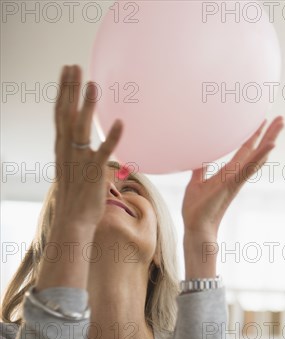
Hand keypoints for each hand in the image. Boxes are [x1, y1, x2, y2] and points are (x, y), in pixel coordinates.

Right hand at [53, 65, 122, 228]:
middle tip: (74, 65)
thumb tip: (86, 142)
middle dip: (70, 89)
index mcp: (62, 148)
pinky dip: (111, 138)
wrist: (73, 221)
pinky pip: (104, 153)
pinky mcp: (94, 174)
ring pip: (82, 128)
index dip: (63, 91)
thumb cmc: (77, 197)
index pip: (60, 113)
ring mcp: (79, 161)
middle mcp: (67, 151)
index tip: (67, 70)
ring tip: (93, 84)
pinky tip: (119, 122)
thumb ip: (79, 152)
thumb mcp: (74, 169)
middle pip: (66, 114)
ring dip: (88, 106)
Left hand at [182, 116, 284, 240]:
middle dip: (269, 133)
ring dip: (271, 138)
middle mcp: (238, 173)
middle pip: (257, 150)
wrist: (196, 225)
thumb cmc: (196, 208)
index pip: (245, 149)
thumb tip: (198, 159)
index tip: (262, 121)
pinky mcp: (234, 182)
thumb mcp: (196, 182)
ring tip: (281, 123)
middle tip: (281, 118)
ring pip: (259, 155)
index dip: (254, 135)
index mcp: (229, 171)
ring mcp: (238, 178)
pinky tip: (271, 144)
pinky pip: (250, 167)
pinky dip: (261, 155)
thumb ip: (200, 170)